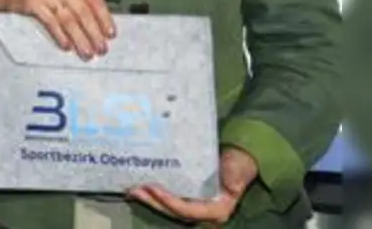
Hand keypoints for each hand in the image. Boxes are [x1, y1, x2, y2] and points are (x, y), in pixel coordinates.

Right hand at [0, 0, 115, 59]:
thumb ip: (81, 2)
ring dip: (80, 38)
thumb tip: (102, 28)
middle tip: (101, 50)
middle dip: (94, 32)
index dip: (104, 18)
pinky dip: (61, 36)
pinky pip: (51, 22)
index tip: (111, 35)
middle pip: (83, 10)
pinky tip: (67, 47)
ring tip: (87, 53)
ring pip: (69, 19)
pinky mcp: (33, 1)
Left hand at [128, 146, 257, 224]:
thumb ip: (235, 174)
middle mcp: (203, 212)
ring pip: (168, 208)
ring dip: (150, 200)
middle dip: (154, 202)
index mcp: (217, 210)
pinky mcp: (187, 198)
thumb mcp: (239, 167)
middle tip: (135, 189)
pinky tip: (138, 185)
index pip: (190, 211)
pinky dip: (153, 194)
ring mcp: (194, 206)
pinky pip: (168, 200)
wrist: (239, 159)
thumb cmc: (240, 163)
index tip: (154, 189)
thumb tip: (232, 186)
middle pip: (174, 212)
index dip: (171, 202)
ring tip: (132, 189)